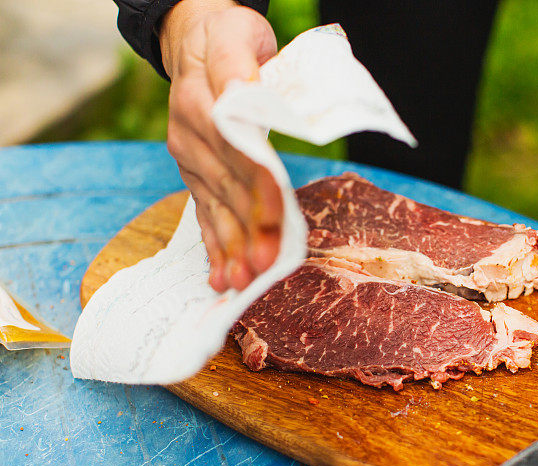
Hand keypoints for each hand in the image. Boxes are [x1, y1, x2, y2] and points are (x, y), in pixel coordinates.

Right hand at [160, 0, 280, 291]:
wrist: (196, 44)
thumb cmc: (229, 40)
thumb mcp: (238, 37)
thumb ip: (240, 67)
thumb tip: (246, 92)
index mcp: (204, 99)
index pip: (237, 148)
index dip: (257, 182)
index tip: (275, 213)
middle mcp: (190, 134)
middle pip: (226, 186)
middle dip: (249, 228)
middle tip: (264, 266)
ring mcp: (189, 158)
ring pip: (214, 206)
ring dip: (230, 247)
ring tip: (242, 282)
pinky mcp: (193, 174)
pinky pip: (203, 212)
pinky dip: (213, 246)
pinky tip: (220, 277)